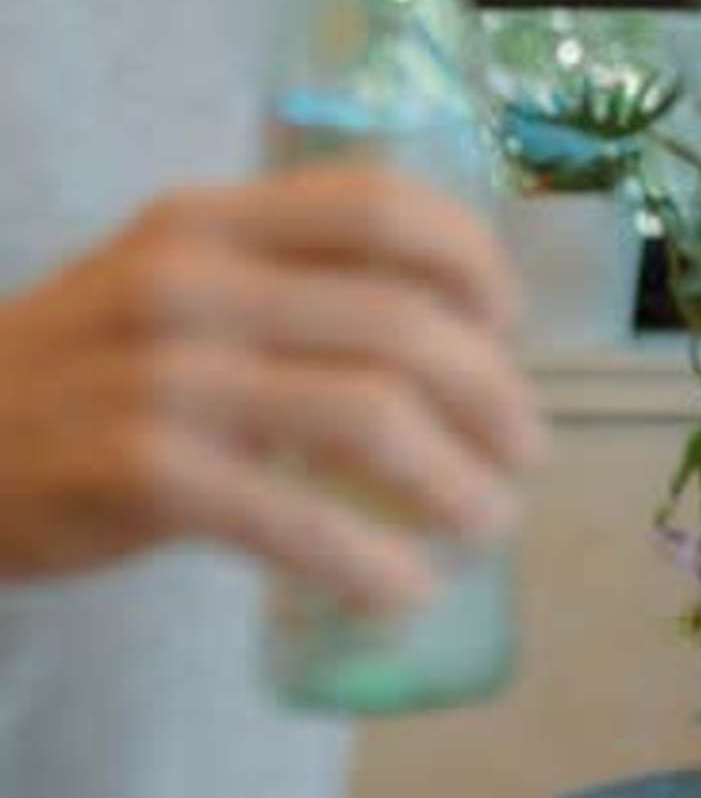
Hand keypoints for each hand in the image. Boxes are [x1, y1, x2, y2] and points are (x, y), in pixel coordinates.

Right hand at [0, 163, 544, 611]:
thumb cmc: (78, 374)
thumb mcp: (167, 291)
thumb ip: (283, 290)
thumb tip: (453, 347)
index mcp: (207, 223)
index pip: (380, 208)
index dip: (474, 264)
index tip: (508, 327)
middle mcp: (187, 282)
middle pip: (402, 325)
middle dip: (493, 396)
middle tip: (523, 452)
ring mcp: (159, 377)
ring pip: (368, 417)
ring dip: (456, 481)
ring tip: (489, 523)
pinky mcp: (138, 473)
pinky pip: (292, 520)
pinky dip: (368, 560)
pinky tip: (402, 589)